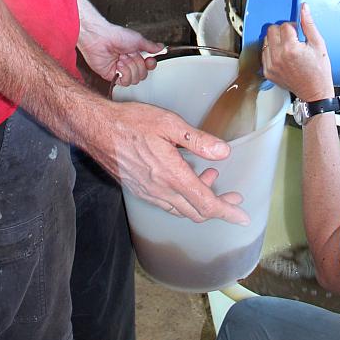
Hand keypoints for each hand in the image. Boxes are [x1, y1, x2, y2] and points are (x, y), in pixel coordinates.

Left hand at [78, 20, 162, 84]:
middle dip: (138, 64)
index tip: (149, 60)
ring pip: (135, 79)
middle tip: (130, 55)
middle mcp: (129, 63)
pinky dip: (124, 73)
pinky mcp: (112, 76)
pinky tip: (119, 65)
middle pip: (143, 74)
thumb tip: (160, 47)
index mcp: (135, 54)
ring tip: (122, 58)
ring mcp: (121, 70)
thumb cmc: (116, 36)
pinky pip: (124, 82)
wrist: (101, 39)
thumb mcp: (138, 39)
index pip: (148, 66)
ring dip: (130, 68)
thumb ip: (150, 46)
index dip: (150, 65)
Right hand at [94, 100, 250, 224]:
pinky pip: (168, 204)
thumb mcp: (169, 123)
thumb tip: (223, 152)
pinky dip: (184, 198)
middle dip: (219, 207)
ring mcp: (149, 193)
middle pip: (196, 211)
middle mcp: (160, 190)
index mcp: (171, 175)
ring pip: (182, 209)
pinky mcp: (140, 190)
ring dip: (200, 201)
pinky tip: (186, 179)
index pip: (206, 204)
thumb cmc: (131, 122)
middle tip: (233, 197)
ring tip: (211, 178)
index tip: (242, 217)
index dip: (227, 212)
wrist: (97, 129)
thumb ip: (198, 140)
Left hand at [262, 3, 333, 100]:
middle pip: (271, 30)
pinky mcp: (268, 72)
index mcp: (290, 48)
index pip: (284, 25)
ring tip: (288, 49)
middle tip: (293, 39)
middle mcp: (277, 57)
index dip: (294, 27)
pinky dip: (272, 52)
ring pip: (266, 41)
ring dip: (275, 41)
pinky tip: (283, 56)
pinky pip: (264, 54)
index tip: (299, 34)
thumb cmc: (319, 71)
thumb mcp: (318, 44)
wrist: (315, 92)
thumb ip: (309, 24)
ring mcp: (271, 65)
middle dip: (282, 31)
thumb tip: (304, 8)